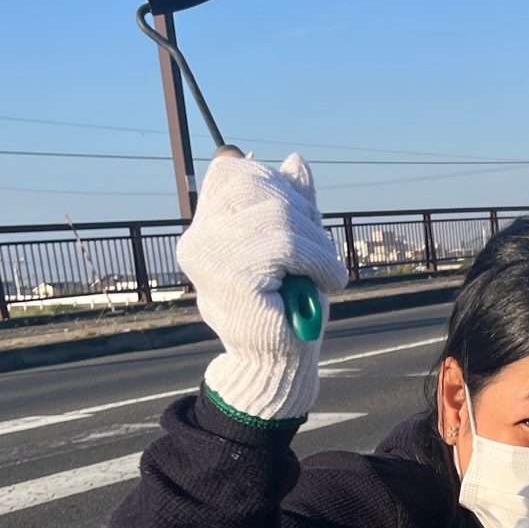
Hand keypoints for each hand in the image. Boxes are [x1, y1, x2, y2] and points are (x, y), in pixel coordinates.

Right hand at [176, 151, 347, 422]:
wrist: (276, 366)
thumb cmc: (285, 308)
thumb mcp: (293, 245)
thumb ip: (292, 205)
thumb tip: (296, 161)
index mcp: (204, 228)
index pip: (232, 172)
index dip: (275, 186)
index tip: (301, 222)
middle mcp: (197, 239)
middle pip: (257, 185)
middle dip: (303, 213)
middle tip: (322, 250)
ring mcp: (210, 257)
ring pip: (278, 214)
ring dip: (318, 243)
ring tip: (329, 273)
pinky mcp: (233, 277)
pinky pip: (287, 245)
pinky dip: (319, 260)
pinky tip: (330, 282)